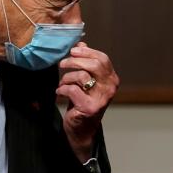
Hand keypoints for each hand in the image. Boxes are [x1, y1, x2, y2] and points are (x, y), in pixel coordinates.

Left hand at [56, 42, 119, 162]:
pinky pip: (72, 90)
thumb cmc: (83, 102)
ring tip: (62, 83)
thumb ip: (86, 62)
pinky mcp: (89, 108)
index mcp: (112, 79)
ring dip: (66, 78)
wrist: (82, 129)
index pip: (102, 58)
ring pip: (82, 76)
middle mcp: (110, 88)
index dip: (86, 52)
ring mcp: (101, 99)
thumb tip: (81, 43)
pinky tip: (60, 93)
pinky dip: (62, 90)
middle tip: (62, 64)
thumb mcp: (87, 80)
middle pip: (95, 64)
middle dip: (75, 61)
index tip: (72, 51)